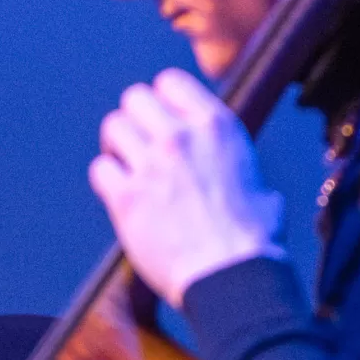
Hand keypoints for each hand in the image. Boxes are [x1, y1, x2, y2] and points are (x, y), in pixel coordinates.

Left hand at [88, 68, 285, 307]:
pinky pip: (100, 170)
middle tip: (138, 144)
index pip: (170, 82)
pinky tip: (119, 194)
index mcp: (216, 126)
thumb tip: (238, 176)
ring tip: (126, 167)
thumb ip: (236, 167)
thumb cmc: (253, 241)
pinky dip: (107, 179)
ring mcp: (150, 166)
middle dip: (135, 120)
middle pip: (135, 99)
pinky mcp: (127, 198)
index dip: (162, 101)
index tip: (162, 120)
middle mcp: (181, 137)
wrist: (231, 276)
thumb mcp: (259, 184)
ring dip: (117, 146)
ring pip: (113, 127)